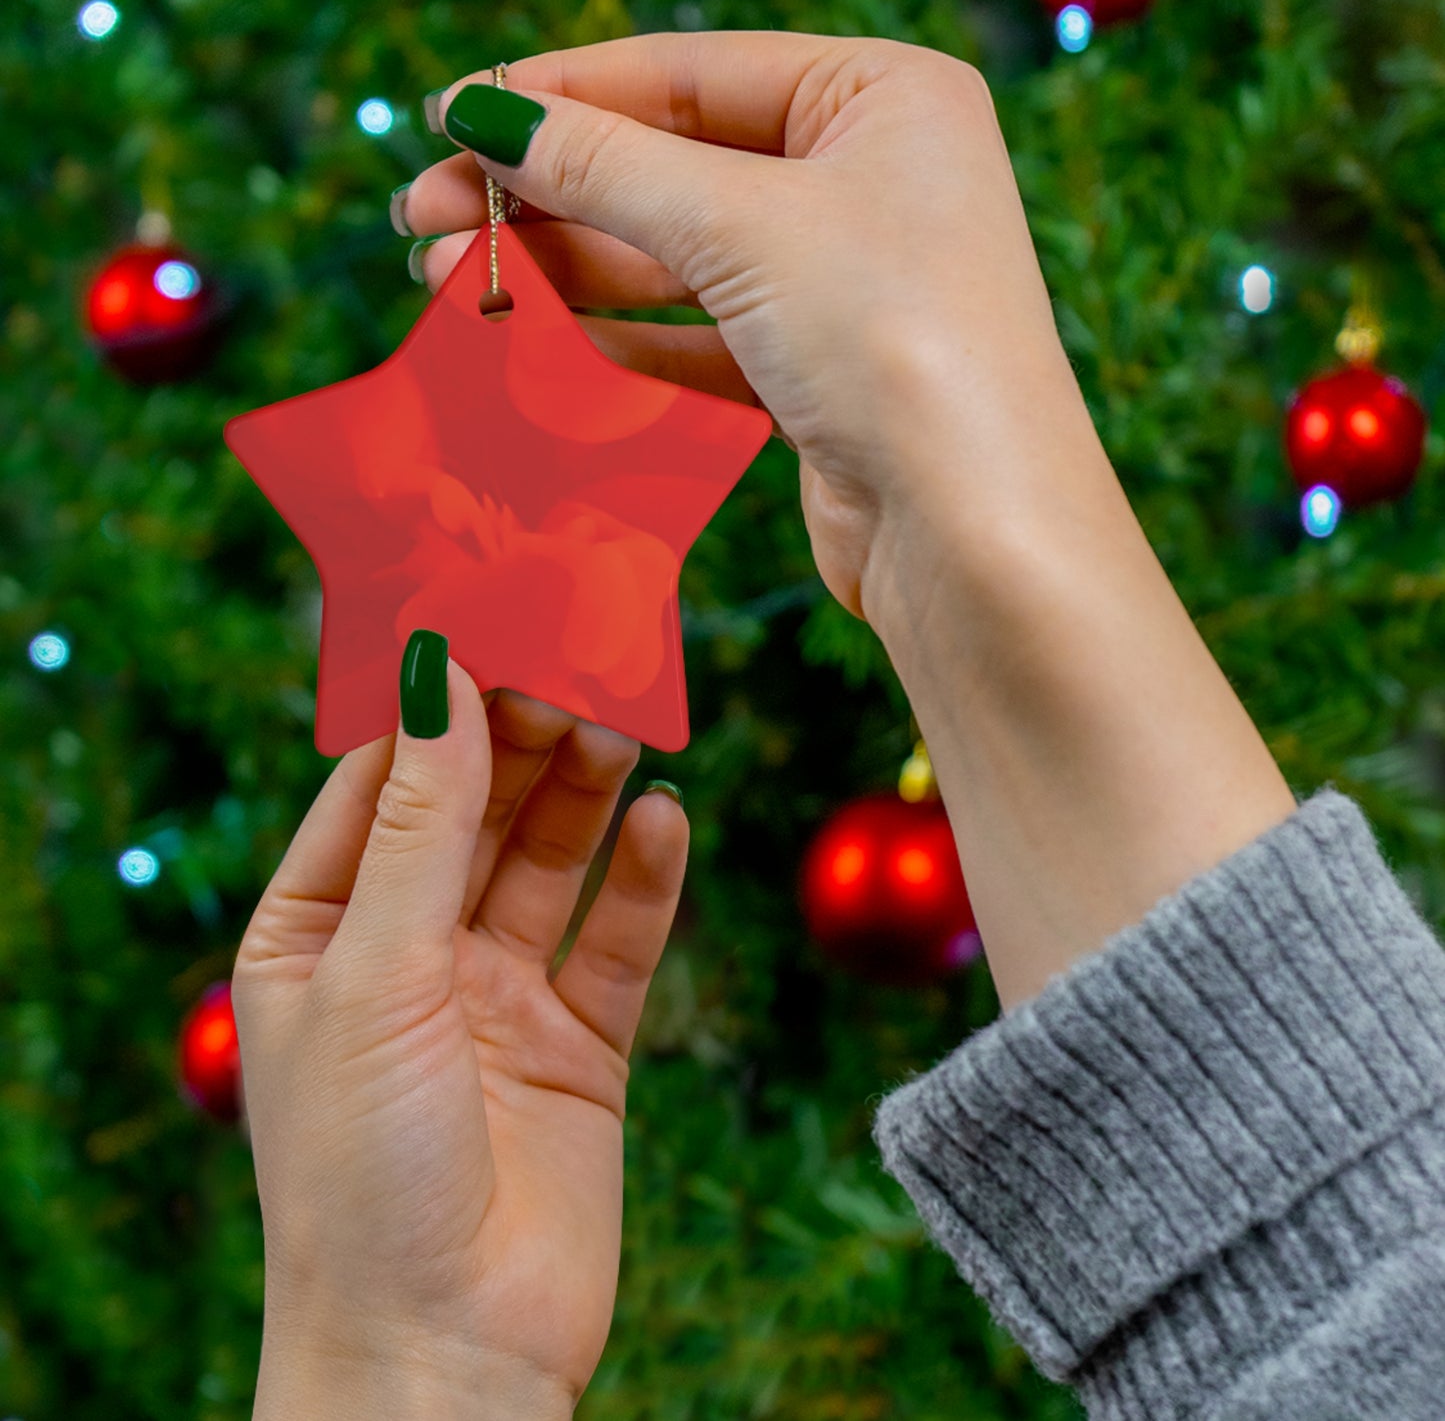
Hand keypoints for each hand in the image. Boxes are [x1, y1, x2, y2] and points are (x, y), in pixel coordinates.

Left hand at [233, 655, 687, 1415]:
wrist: (446, 1355)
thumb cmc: (362, 1173)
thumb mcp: (375, 974)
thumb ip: (419, 825)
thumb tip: (435, 675)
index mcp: (318, 935)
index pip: (377, 786)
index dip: (432, 709)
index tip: (490, 624)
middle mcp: (407, 956)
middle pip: (473, 813)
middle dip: (520, 741)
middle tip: (578, 665)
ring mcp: (497, 999)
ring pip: (549, 862)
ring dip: (585, 794)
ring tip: (624, 725)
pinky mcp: (579, 1045)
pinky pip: (616, 940)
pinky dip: (644, 881)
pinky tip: (667, 821)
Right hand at [401, 32, 1095, 621]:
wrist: (973, 533)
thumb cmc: (894, 342)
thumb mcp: (741, 225)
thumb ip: (606, 166)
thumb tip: (485, 116)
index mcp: (882, 97)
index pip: (688, 73)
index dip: (560, 94)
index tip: (449, 117)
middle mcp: (869, 179)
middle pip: (672, 166)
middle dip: (545, 192)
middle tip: (424, 216)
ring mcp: (845, 282)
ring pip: (677, 257)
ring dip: (564, 269)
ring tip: (448, 281)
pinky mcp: (819, 374)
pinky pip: (700, 336)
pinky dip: (619, 337)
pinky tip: (536, 338)